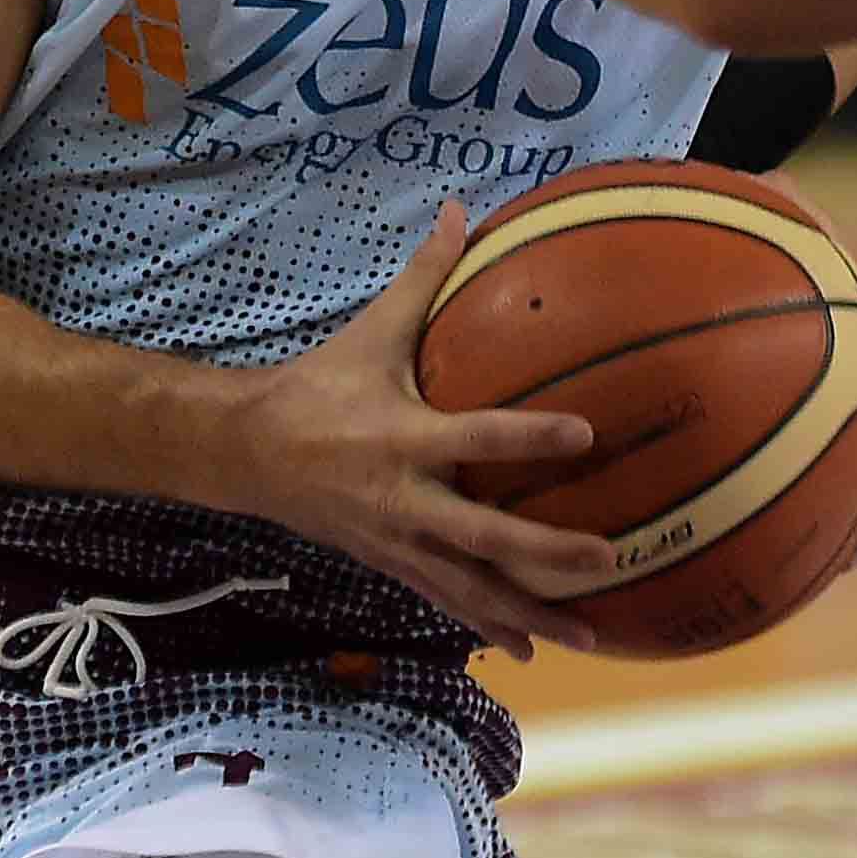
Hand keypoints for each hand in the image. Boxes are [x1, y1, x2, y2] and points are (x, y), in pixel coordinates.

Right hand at [209, 203, 620, 655]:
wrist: (246, 455)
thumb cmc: (318, 386)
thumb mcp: (370, 331)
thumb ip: (423, 278)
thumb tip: (462, 209)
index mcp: (399, 436)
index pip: (474, 437)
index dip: (528, 438)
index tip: (586, 433)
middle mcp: (401, 498)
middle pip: (482, 536)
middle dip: (546, 552)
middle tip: (610, 557)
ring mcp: (395, 542)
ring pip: (469, 587)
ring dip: (529, 613)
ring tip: (588, 637)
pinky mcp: (390, 565)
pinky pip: (447, 600)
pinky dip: (490, 624)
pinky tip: (532, 648)